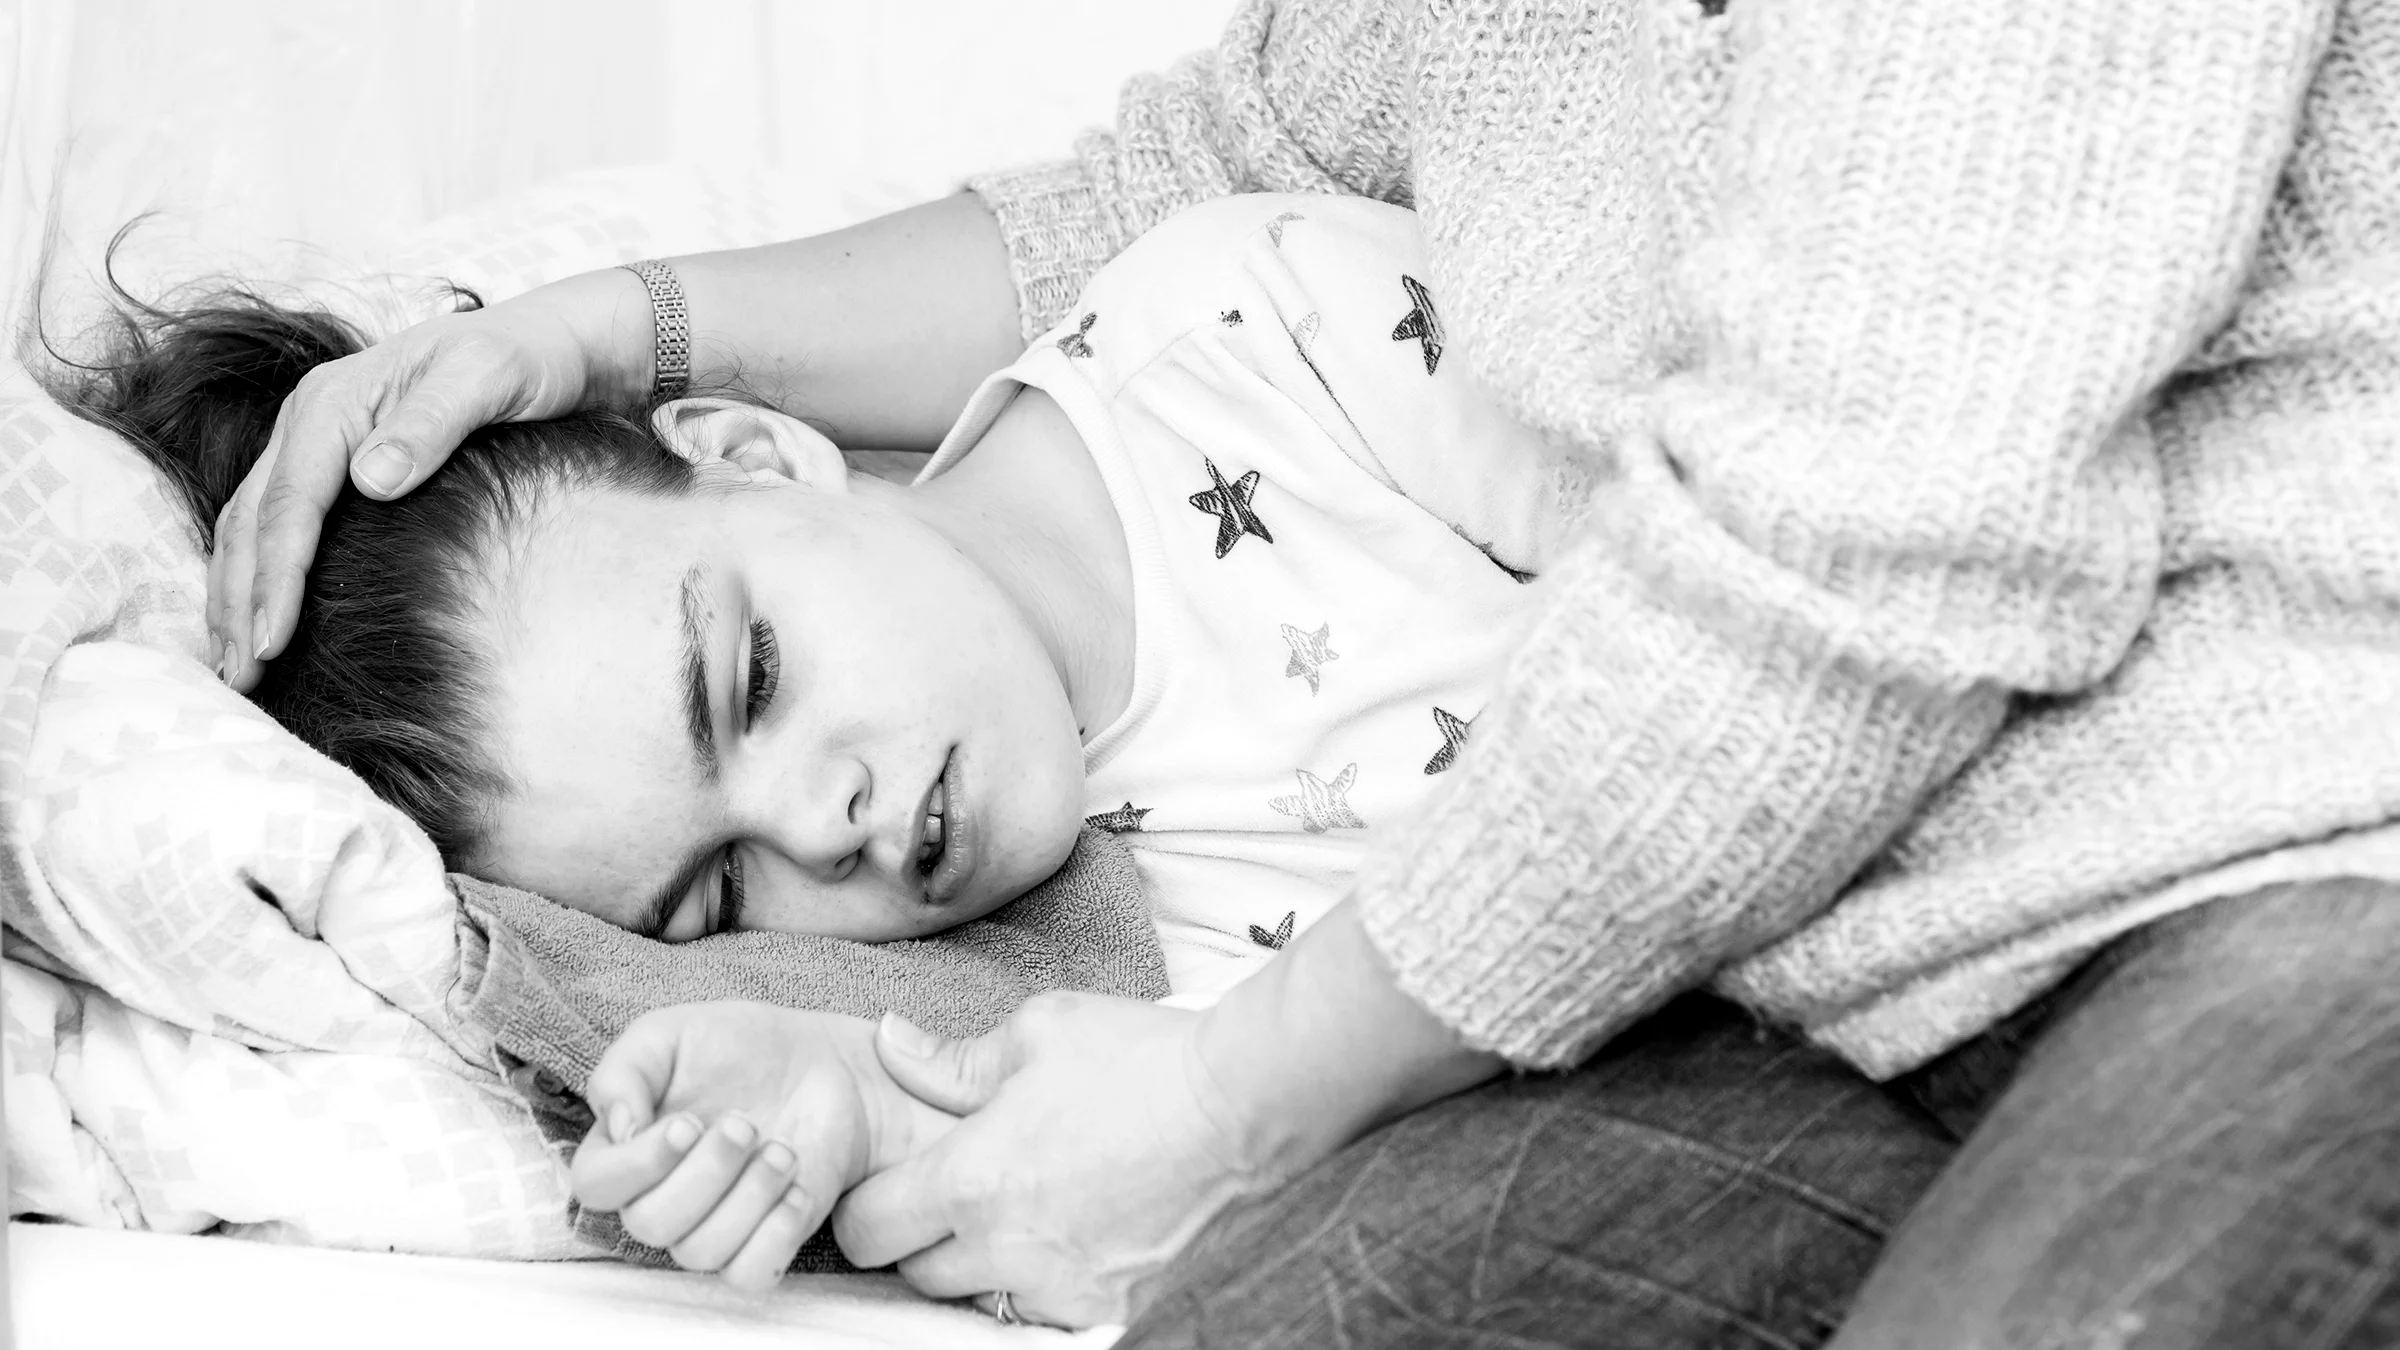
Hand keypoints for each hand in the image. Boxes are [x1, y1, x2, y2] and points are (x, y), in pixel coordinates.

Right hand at [209, 268, 648, 688]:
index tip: (273, 641)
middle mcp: (311, 420)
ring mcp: (317, 442)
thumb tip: (371, 479)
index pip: (290, 502)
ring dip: (235, 596)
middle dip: (239, 602)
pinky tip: (258, 620)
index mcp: (335, 402)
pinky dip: (258, 575)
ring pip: (249, 526)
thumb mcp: (487, 380)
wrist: (548, 342)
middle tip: (241, 679)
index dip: (277, 576)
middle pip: (253, 521)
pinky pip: (275, 523)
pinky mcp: (336, 464)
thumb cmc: (523, 359)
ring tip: (235, 666)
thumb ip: (431, 424)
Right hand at [571, 1001, 955, 1288]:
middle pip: (650, 1223)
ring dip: (747, 1197)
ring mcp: (712, 1224)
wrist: (819, 1061)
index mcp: (627, 1149)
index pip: (597, 1186)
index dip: (637, 1164)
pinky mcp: (761, 1242)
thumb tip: (615, 1128)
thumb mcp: (671, 1034)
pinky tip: (798, 1190)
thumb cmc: (736, 1046)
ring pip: (700, 1252)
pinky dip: (775, 1236)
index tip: (687, 1123)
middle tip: (746, 1124)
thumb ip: (624, 1070)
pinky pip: (748, 1274)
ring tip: (783, 1151)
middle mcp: (661, 1196)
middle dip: (705, 1173)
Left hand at [829, 993, 1286, 1327]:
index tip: (896, 1182)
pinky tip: (1074, 1234)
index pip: (867, 1230)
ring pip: (982, 1302)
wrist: (1248, 1107)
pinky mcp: (1114, 1309)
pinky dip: (1047, 1284)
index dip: (870, 1205)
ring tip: (1024, 1210)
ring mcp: (1064, 1289)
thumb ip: (951, 1059)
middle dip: (922, 1239)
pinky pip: (1050, 1313)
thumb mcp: (1041, 1031)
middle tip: (959, 1193)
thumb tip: (890, 1046)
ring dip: (985, 1267)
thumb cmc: (1143, 1060)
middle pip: (916, 1277)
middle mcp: (1008, 1250)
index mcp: (972, 1180)